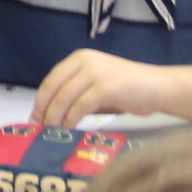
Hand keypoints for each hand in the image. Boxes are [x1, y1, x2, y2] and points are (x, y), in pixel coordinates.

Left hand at [34, 48, 165, 124]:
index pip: (50, 80)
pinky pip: (80, 106)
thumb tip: (50, 114)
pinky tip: (70, 129)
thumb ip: (75, 93)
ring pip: (64, 98)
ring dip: (55, 118)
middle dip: (44, 111)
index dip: (39, 101)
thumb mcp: (96, 86)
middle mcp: (84, 61)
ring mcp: (94, 73)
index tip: (33, 119)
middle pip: (53, 88)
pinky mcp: (105, 87)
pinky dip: (71, 120)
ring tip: (53, 133)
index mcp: (78, 58)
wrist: (157, 87)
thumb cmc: (126, 90)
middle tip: (39, 130)